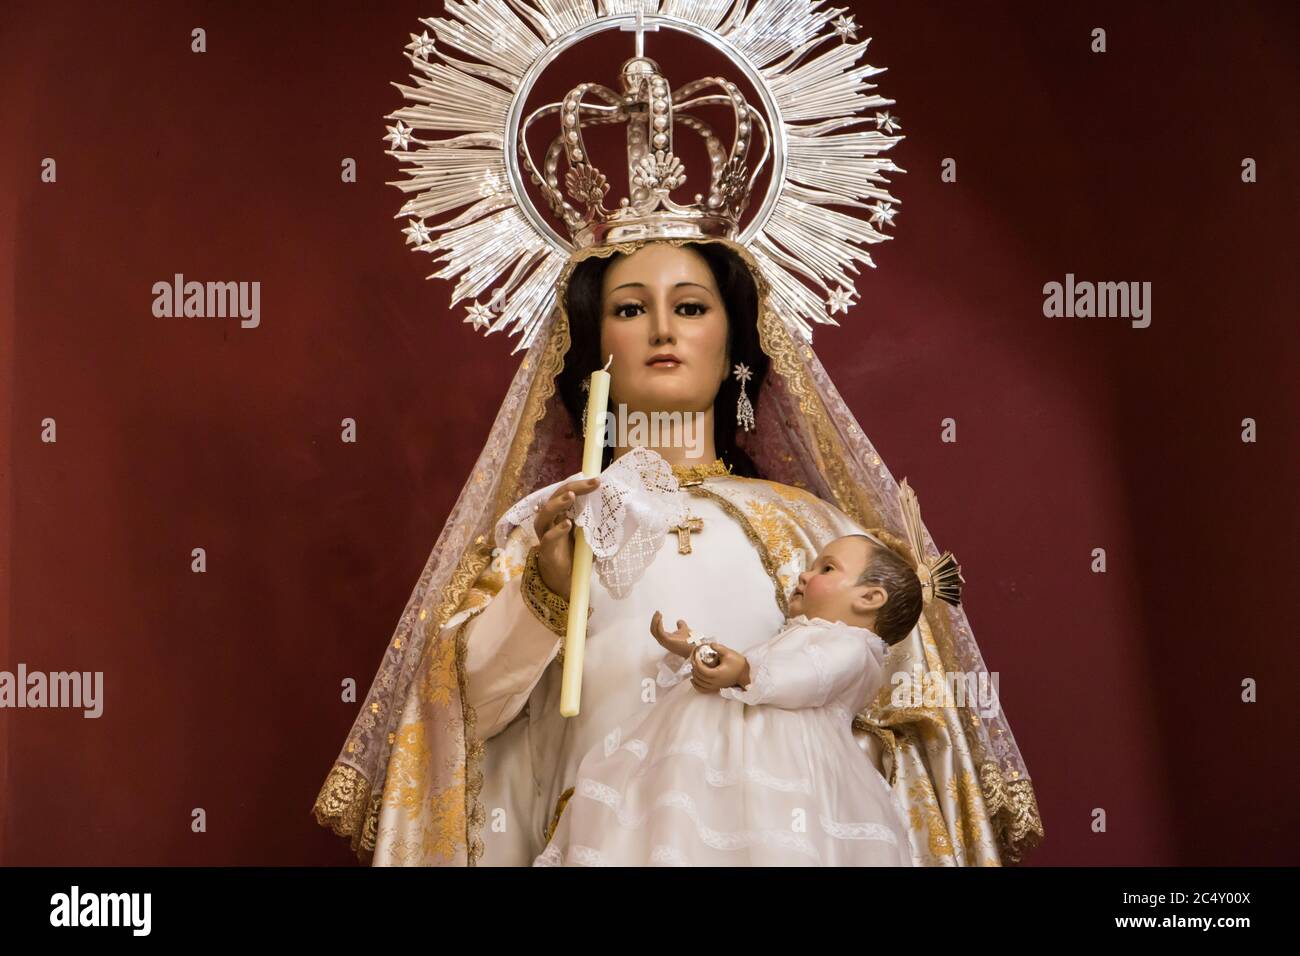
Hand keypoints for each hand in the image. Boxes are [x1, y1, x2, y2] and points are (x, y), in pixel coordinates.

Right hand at [533, 477, 600, 594]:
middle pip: (556, 496)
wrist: (564, 578)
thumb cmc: (576, 552)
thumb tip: (617, 509)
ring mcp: (546, 533)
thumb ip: (596, 521)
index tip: (598, 480)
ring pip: (546, 513)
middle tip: (591, 484)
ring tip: (571, 497)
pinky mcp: (546, 549)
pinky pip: (548, 537)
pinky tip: (568, 524)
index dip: (581, 484)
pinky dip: (558, 530)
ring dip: (558, 503)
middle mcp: (550, 519)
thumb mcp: (589, 533)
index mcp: (560, 512)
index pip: (567, 491)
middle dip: (574, 488)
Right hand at [649, 610, 693, 658]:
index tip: (659, 613)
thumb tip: (678, 621)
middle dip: (654, 620)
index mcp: (665, 639)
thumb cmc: (691, 641)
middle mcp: (663, 641)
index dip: (656, 621)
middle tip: (657, 612)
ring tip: (659, 614)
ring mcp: (664, 641)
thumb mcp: (684, 630)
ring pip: (654, 631)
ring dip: (655, 621)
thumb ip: (681, 625)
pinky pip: (659, 632)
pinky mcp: (667, 641)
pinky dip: (659, 624)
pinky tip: (661, 618)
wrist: (696, 648)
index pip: (656, 630)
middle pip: (653, 630)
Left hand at [689, 643, 747, 693]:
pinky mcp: (716, 687)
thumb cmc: (738, 664)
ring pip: (699, 684)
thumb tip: (710, 644)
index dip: (696, 662)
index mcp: (717, 674)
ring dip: (694, 676)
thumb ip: (718, 648)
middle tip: (693, 659)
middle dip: (694, 667)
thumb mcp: (728, 653)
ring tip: (693, 667)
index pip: (701, 669)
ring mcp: (715, 686)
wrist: (745, 674)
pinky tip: (693, 680)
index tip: (696, 655)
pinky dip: (696, 686)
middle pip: (699, 676)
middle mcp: (715, 682)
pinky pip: (703, 690)